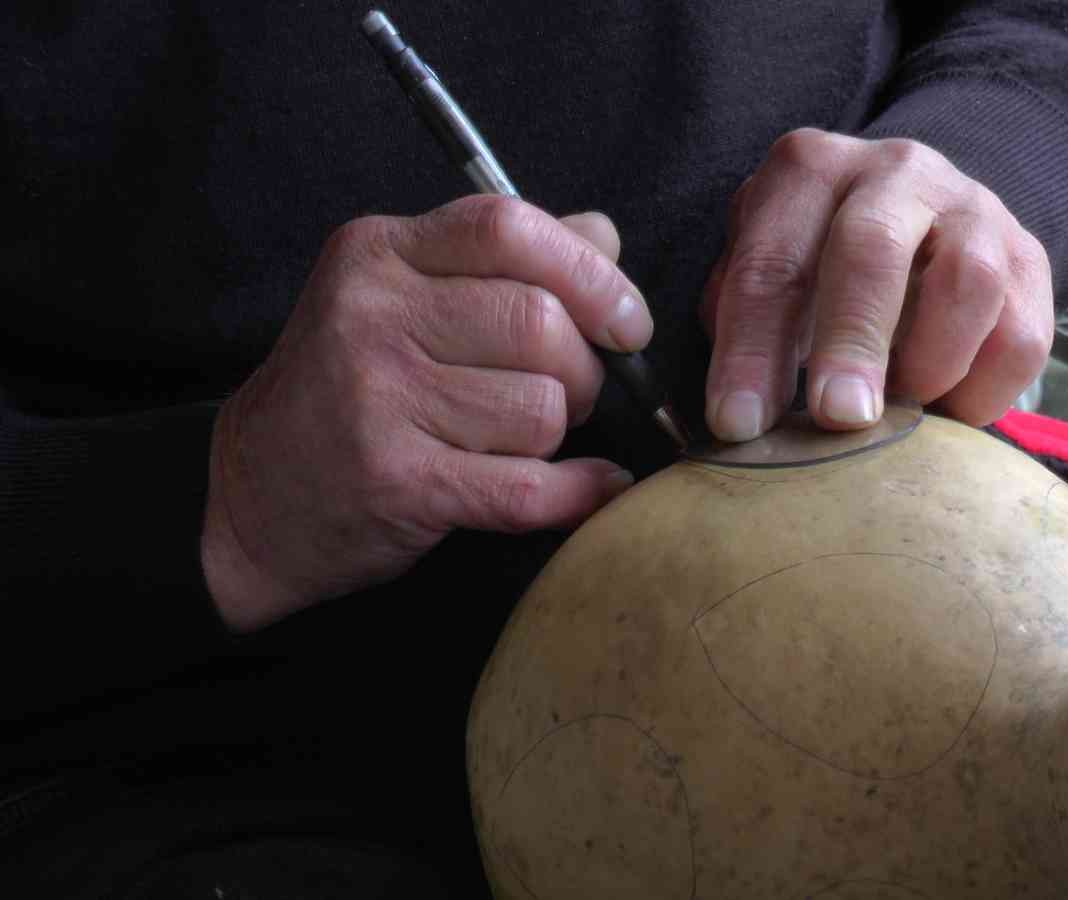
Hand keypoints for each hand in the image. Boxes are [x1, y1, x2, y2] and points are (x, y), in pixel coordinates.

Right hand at [202, 196, 649, 632]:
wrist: (252, 496)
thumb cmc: (351, 389)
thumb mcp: (404, 297)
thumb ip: (504, 259)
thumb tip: (603, 236)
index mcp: (379, 253)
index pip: (509, 228)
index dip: (591, 273)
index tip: (626, 320)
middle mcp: (371, 315)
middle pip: (541, 324)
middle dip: (582, 369)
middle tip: (567, 393)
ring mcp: (378, 398)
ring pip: (542, 408)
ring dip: (558, 434)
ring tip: (522, 439)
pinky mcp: (396, 481)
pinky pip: (530, 486)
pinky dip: (579, 491)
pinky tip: (592, 487)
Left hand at [701, 128, 1053, 440]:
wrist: (921, 217)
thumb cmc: (818, 262)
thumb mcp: (767, 268)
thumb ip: (741, 320)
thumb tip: (740, 408)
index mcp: (810, 170)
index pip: (772, 260)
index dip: (751, 348)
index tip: (738, 424)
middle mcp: (896, 171)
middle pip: (872, 248)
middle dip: (851, 341)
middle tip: (838, 417)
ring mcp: (973, 209)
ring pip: (968, 281)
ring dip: (930, 363)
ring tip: (900, 412)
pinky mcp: (1029, 260)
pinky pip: (1021, 336)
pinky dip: (982, 391)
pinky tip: (945, 412)